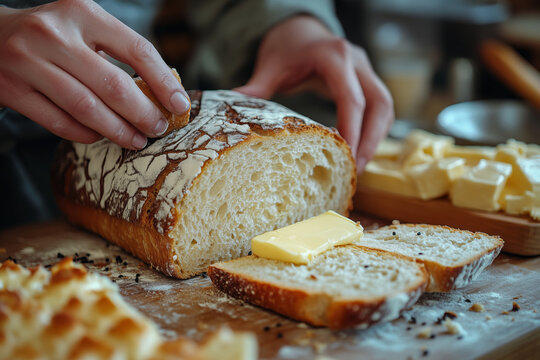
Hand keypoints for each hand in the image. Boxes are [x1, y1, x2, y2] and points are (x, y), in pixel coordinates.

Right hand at [0, 0, 189, 148]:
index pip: (136, 49)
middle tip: (159, 128)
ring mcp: (28, 62)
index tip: (180, 105)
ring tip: (137, 140)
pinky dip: (87, 134)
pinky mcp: (12, 89)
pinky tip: (101, 136)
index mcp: (82, 13)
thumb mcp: (86, 28)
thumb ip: (118, 52)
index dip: (164, 81)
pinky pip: (60, 122)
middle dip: (144, 113)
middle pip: (114, 85)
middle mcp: (54, 34)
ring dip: (119, 130)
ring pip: (87, 108)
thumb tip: (163, 93)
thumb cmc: (54, 36)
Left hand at [235, 15, 393, 170]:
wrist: (301, 30)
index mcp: (334, 57)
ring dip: (376, 137)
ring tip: (358, 166)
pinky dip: (374, 131)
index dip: (353, 128)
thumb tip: (235, 103)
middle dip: (371, 139)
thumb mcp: (271, 65)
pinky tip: (359, 150)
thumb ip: (258, 86)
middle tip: (356, 169)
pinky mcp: (368, 81)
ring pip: (385, 107)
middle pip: (379, 103)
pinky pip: (381, 108)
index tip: (346, 156)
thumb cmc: (287, 48)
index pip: (352, 97)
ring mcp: (366, 71)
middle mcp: (356, 62)